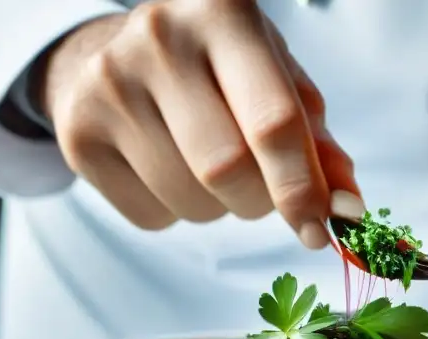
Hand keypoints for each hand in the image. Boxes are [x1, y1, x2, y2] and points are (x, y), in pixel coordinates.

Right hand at [37, 1, 356, 245]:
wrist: (116, 54)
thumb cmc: (216, 69)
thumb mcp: (276, 82)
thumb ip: (316, 144)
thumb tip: (348, 209)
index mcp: (224, 12)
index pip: (272, 121)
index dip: (301, 188)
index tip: (319, 228)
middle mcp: (160, 38)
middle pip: (228, 170)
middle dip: (260, 200)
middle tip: (261, 188)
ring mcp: (110, 85)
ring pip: (191, 202)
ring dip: (218, 209)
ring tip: (207, 166)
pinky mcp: (79, 133)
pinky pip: (151, 217)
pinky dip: (175, 214)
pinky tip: (166, 169)